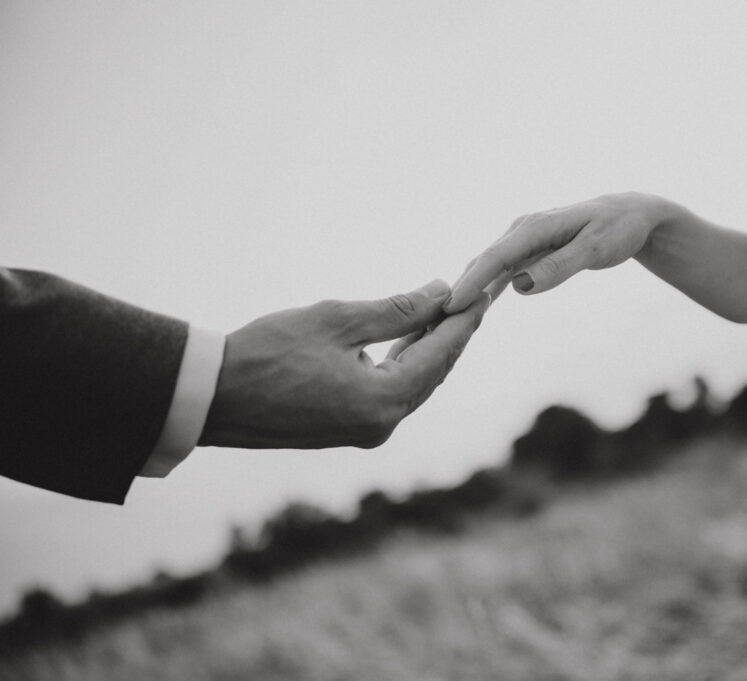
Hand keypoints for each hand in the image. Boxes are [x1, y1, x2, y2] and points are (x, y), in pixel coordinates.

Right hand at [199, 280, 489, 448]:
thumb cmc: (266, 353)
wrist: (211, 397)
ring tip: (448, 312)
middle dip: (453, 334)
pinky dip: (404, 365)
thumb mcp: (337, 321)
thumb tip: (440, 293)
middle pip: (433, 372)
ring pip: (414, 384)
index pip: (440, 354)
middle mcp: (382, 424)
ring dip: (430, 349)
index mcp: (383, 401)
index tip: (484, 291)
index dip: (464, 320)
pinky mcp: (347, 430)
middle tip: (473, 297)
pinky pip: (391, 394)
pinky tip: (411, 340)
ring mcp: (365, 432)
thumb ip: (396, 309)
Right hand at [444, 192, 670, 312]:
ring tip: (442, 321)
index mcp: (535, 227)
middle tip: (434, 323)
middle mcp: (521, 230)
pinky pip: (499, 272)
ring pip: (486, 268)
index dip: (471, 283)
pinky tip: (468, 310)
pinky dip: (482, 289)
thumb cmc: (617, 230)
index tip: (450, 308)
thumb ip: (560, 266)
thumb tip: (522, 286)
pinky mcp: (526, 251)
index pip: (495, 258)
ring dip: (465, 292)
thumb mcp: (596, 249)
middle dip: (457, 291)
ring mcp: (522, 240)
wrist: (630, 215)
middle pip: (482, 263)